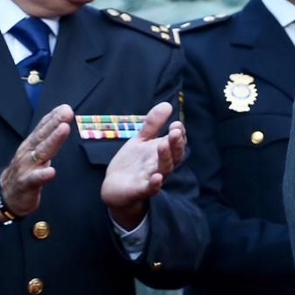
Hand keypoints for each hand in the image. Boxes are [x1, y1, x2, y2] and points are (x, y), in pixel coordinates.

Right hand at [0, 106, 72, 219]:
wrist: (4, 196)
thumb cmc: (25, 172)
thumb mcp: (35, 153)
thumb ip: (46, 139)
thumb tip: (62, 123)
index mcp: (32, 145)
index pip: (43, 128)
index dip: (53, 117)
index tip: (65, 107)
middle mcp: (28, 153)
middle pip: (43, 136)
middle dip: (55, 123)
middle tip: (67, 112)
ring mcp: (26, 168)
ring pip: (41, 153)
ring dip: (53, 140)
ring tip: (64, 129)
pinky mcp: (26, 183)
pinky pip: (35, 179)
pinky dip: (43, 175)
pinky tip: (52, 171)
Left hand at [101, 102, 186, 229]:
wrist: (115, 187)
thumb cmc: (133, 163)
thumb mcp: (141, 140)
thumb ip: (153, 124)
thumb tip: (167, 104)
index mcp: (163, 153)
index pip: (177, 143)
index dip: (179, 134)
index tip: (176, 124)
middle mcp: (161, 165)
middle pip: (174, 155)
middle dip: (176, 143)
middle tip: (175, 131)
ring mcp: (152, 178)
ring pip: (164, 169)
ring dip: (166, 158)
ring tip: (163, 145)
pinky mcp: (140, 190)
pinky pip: (150, 189)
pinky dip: (155, 185)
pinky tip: (156, 178)